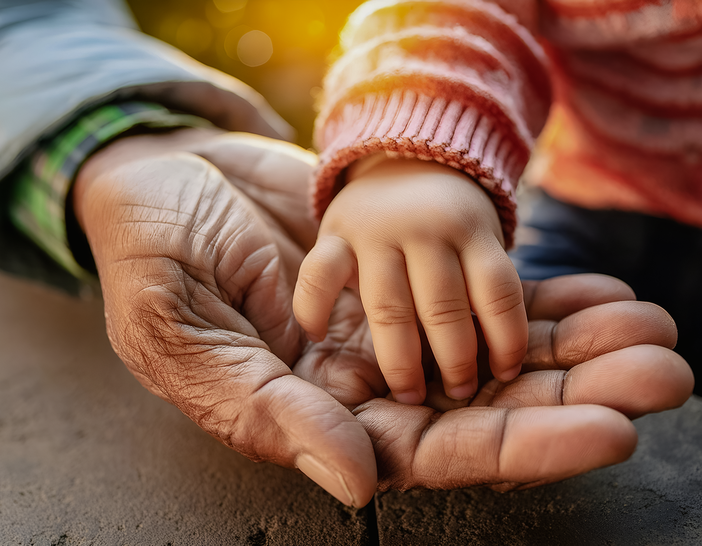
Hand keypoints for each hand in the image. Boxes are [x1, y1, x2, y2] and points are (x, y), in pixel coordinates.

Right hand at [73, 130, 692, 504]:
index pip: (429, 449)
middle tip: (660, 376)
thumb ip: (266, 410)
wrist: (161, 177)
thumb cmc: (149, 257)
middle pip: (485, 403)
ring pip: (496, 348)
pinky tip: (599, 295)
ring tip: (651, 332)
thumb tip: (354, 478)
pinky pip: (479, 289)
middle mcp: (364, 380)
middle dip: (575, 395)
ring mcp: (389, 324)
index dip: (516, 446)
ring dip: (576, 346)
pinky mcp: (401, 272)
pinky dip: (541, 296)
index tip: (604, 431)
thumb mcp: (181, 336)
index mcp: (311, 414)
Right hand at [294, 156, 526, 404]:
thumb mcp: (478, 237)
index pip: (498, 292)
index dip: (507, 340)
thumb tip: (500, 359)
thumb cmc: (446, 219)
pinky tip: (318, 336)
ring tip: (410, 394)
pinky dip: (314, 307)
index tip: (504, 374)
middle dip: (456, 361)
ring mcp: (374, 231)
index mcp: (468, 228)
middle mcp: (422, 228)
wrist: (401, 159)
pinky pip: (318, 276)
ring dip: (401, 359)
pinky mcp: (333, 233)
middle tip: (459, 394)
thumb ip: (485, 286)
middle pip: (444, 308)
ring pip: (388, 307)